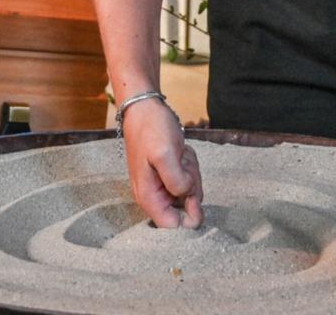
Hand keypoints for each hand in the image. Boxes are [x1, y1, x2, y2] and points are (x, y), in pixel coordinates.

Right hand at [121, 98, 203, 227]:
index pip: (173, 227)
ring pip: (190, 191)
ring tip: (178, 152)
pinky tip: (179, 150)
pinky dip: (189, 164)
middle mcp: (155, 196)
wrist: (145, 107)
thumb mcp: (164, 154)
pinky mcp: (170, 174)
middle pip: (186, 208)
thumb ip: (176, 181)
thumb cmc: (151, 129)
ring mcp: (163, 185)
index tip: (191, 189)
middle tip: (181, 161)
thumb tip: (188, 199)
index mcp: (149, 198)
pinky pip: (189, 178)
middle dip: (191, 183)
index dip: (189, 213)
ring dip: (190, 170)